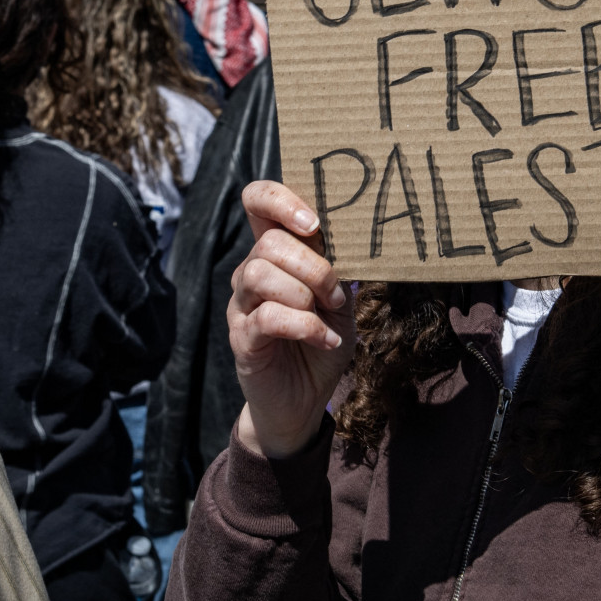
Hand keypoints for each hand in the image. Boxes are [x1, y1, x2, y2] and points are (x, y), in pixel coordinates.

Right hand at [228, 181, 357, 458]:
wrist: (303, 402)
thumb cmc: (321, 343)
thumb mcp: (340, 302)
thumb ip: (340, 269)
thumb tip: (358, 239)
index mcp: (274, 253)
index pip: (257, 201)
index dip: (280, 199)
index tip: (314, 222)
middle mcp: (251, 272)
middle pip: (268, 242)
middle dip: (312, 264)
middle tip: (335, 293)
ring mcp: (242, 305)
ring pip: (260, 273)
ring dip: (306, 293)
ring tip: (329, 317)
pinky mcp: (242, 338)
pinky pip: (268, 317)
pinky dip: (305, 326)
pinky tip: (324, 340)